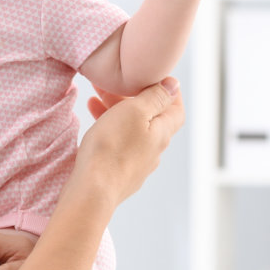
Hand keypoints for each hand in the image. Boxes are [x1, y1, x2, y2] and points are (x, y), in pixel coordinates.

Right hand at [76, 77, 185, 204]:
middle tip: (113, 84)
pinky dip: (109, 129)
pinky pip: (119, 144)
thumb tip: (174, 85)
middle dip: (133, 98)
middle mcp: (154, 150)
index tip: (154, 78)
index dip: (169, 92)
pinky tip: (94, 125)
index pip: (176, 109)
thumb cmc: (112, 147)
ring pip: (131, 130)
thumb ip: (155, 97)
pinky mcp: (120, 173)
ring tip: (94, 99)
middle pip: (150, 118)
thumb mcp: (135, 112)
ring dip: (116, 112)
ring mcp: (137, 164)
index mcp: (162, 133)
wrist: (92, 190)